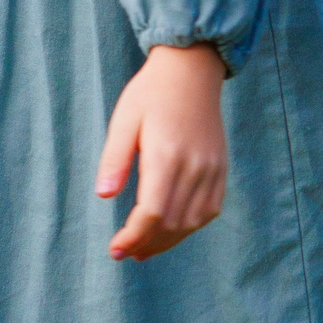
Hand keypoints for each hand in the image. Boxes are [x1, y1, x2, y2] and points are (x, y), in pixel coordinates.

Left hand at [97, 43, 227, 261]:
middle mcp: (194, 166)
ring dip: (168, 241)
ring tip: (145, 248)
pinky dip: (190, 226)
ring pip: (192, 222)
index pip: (151, 212)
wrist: (192, 69)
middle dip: (147, 244)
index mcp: (166, 154)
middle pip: (172, 223)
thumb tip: (103, 195)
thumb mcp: (124, 119)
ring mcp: (212, 168)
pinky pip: (209, 210)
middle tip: (125, 252)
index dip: (133, 236)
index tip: (115, 248)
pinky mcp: (220, 168)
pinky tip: (171, 229)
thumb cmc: (151, 93)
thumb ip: (114, 158)